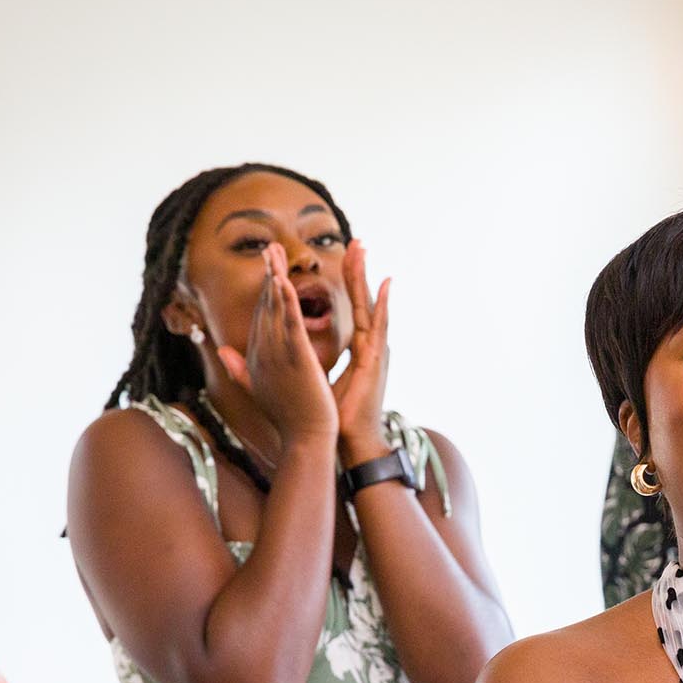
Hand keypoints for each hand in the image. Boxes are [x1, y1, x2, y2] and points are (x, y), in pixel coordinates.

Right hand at [214, 243, 340, 444]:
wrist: (305, 440)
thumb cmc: (287, 418)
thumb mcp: (258, 390)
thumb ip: (239, 369)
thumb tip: (220, 351)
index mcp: (257, 358)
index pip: (259, 317)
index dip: (262, 291)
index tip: (267, 267)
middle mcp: (262, 353)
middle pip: (264, 306)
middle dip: (267, 275)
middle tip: (269, 246)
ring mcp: (276, 355)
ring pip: (274, 309)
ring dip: (274, 277)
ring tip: (274, 251)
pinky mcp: (295, 359)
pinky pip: (289, 324)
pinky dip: (286, 301)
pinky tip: (284, 280)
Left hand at [331, 242, 392, 465]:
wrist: (352, 441)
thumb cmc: (337, 416)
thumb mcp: (319, 379)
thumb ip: (312, 362)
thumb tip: (297, 352)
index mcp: (359, 349)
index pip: (353, 308)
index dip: (350, 283)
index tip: (346, 258)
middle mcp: (370, 345)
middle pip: (363, 300)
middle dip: (359, 270)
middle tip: (357, 241)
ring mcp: (376, 351)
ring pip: (371, 306)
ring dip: (367, 277)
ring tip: (364, 250)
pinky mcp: (375, 361)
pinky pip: (379, 328)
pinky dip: (383, 305)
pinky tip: (385, 285)